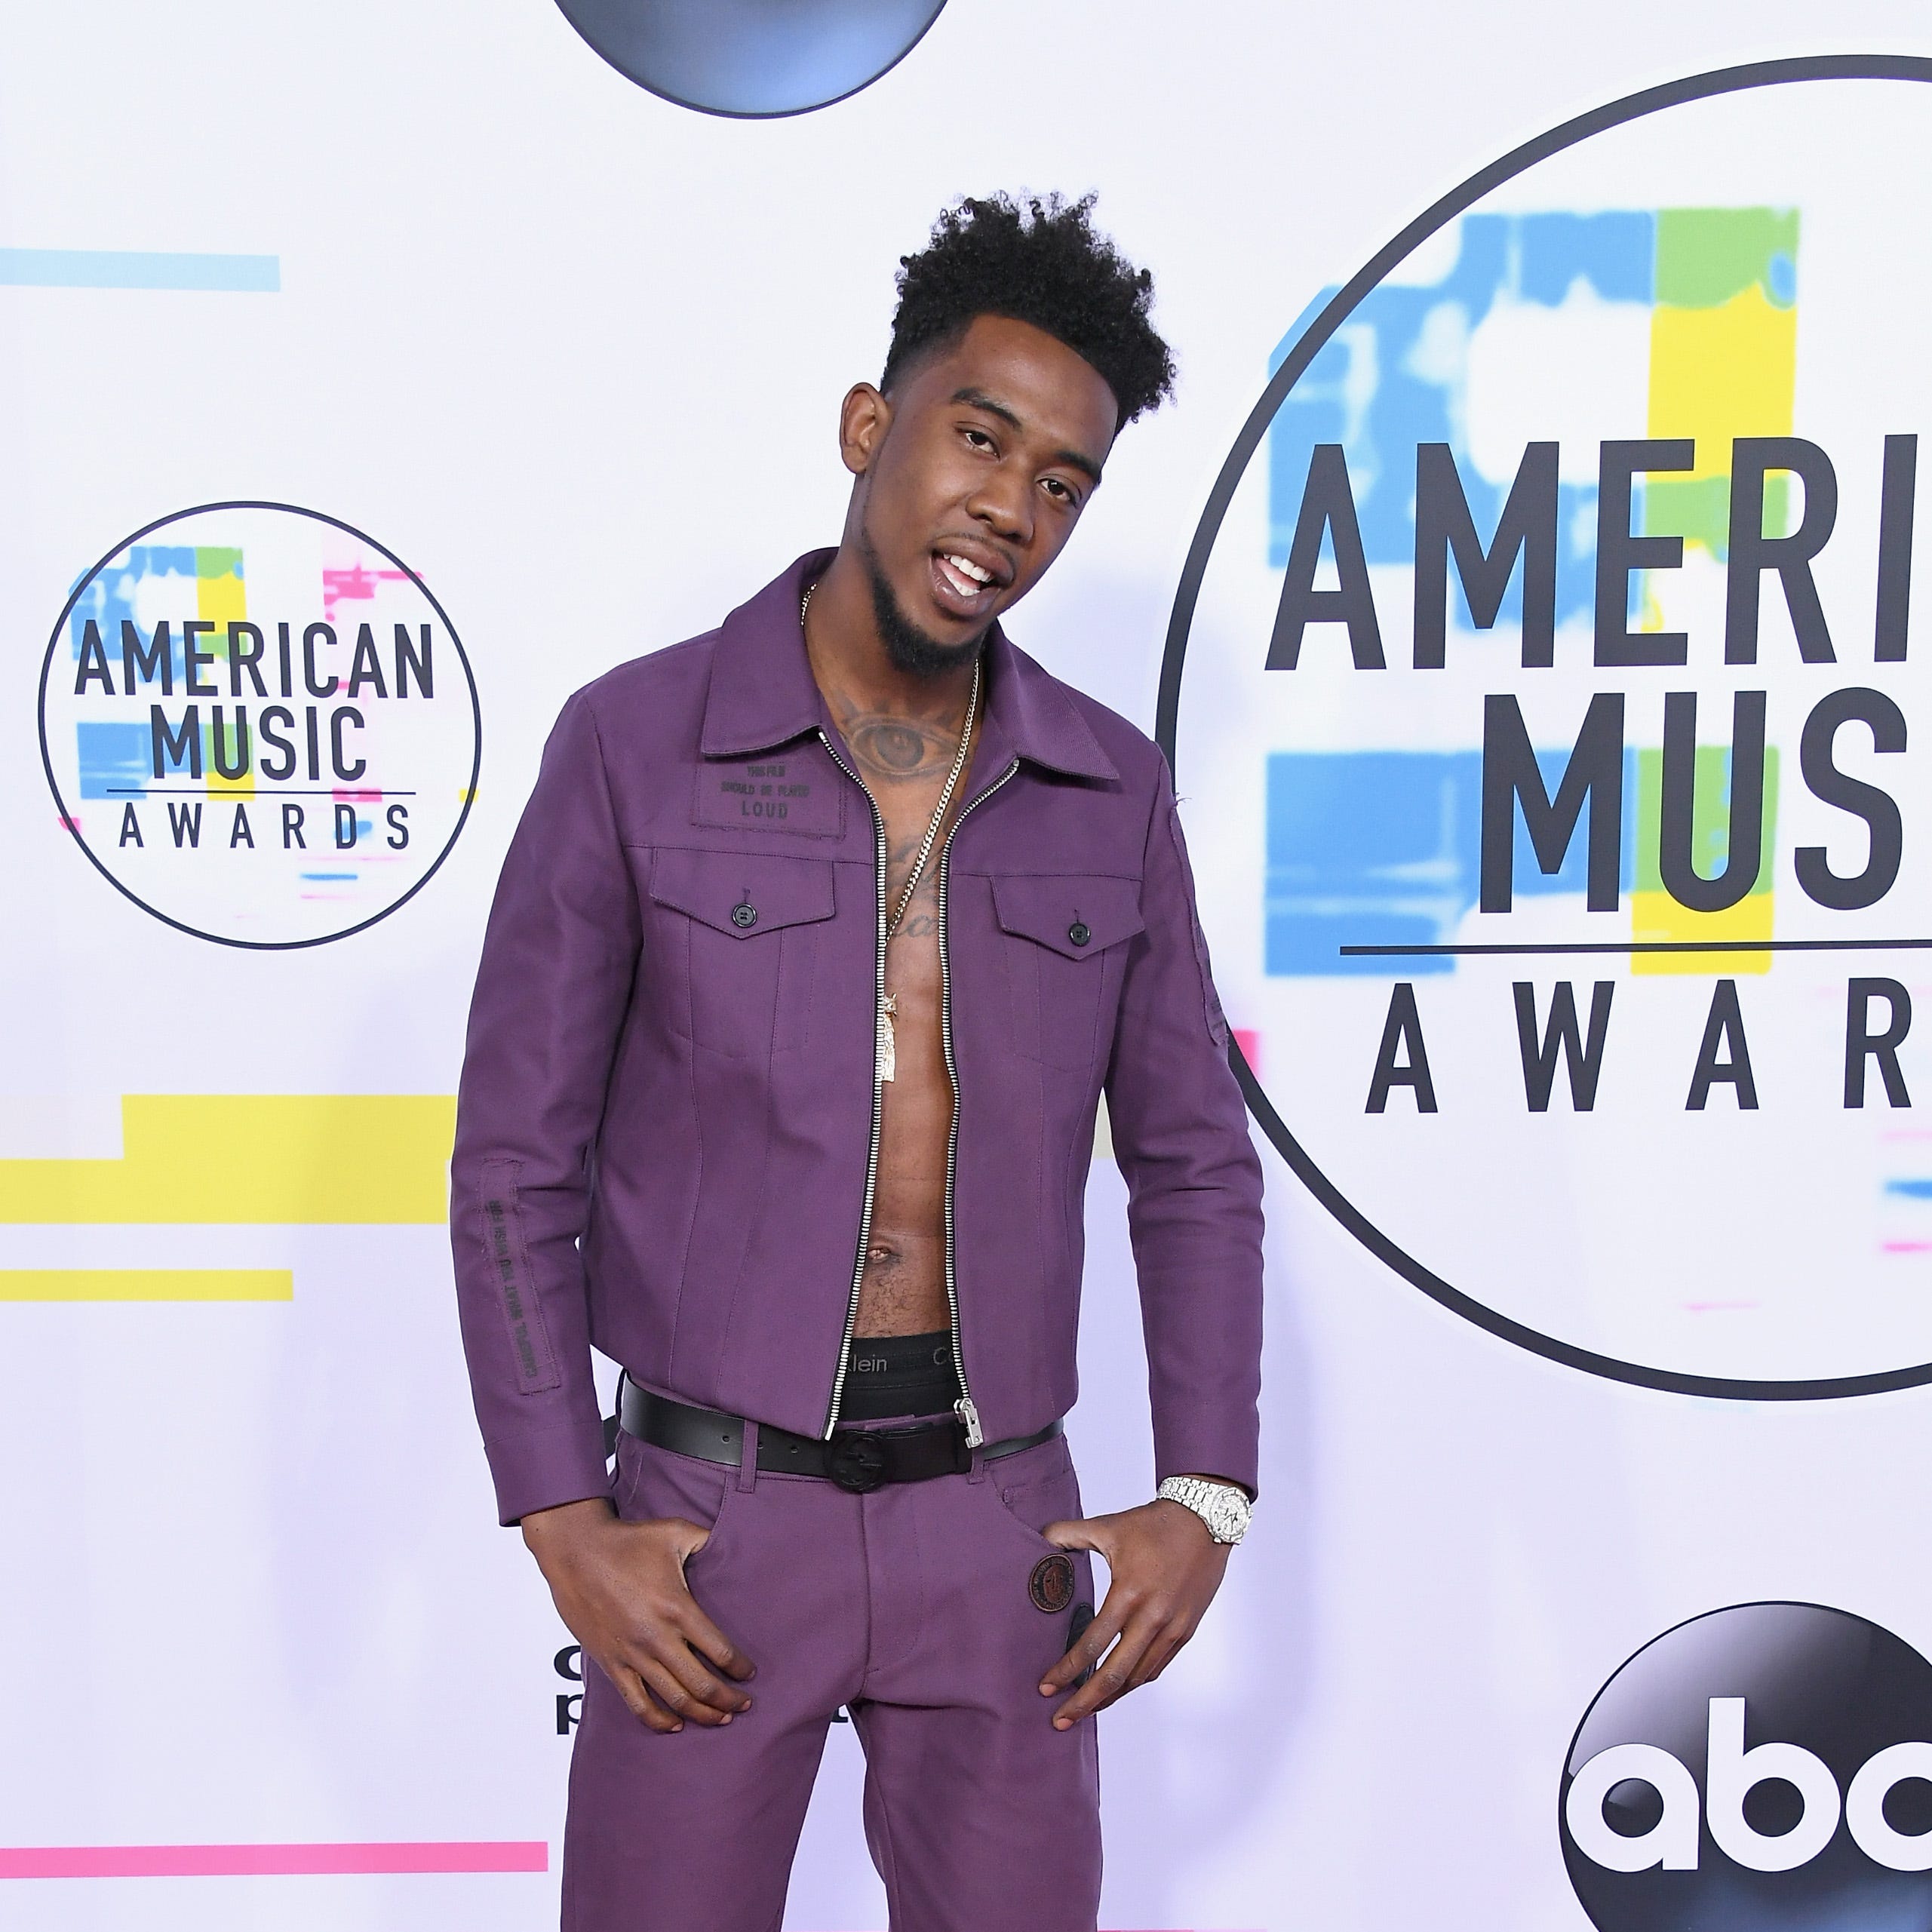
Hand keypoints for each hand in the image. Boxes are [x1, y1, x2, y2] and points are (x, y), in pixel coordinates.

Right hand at [521, 1497, 755, 1733]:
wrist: (576, 1552)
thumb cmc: (627, 1540)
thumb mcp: (675, 1532)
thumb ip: (708, 1540)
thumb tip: (736, 1540)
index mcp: (677, 1608)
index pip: (719, 1650)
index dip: (739, 1667)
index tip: (749, 1673)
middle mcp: (657, 1637)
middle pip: (701, 1683)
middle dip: (727, 1700)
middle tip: (744, 1705)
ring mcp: (632, 1654)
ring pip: (673, 1699)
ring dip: (701, 1714)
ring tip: (720, 1719)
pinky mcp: (610, 1664)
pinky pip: (636, 1703)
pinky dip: (658, 1720)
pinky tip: (675, 1725)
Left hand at [1036, 1496, 1230, 1728]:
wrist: (1205, 1520)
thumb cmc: (1153, 1524)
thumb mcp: (1108, 1526)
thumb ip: (1068, 1534)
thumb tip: (1037, 1540)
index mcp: (1129, 1593)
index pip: (1093, 1643)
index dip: (1067, 1670)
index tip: (1046, 1686)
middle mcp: (1152, 1618)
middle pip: (1114, 1674)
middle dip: (1084, 1701)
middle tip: (1059, 1720)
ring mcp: (1172, 1628)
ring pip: (1137, 1678)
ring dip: (1110, 1697)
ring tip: (1086, 1709)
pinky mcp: (1186, 1630)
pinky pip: (1157, 1667)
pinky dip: (1135, 1682)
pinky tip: (1118, 1687)